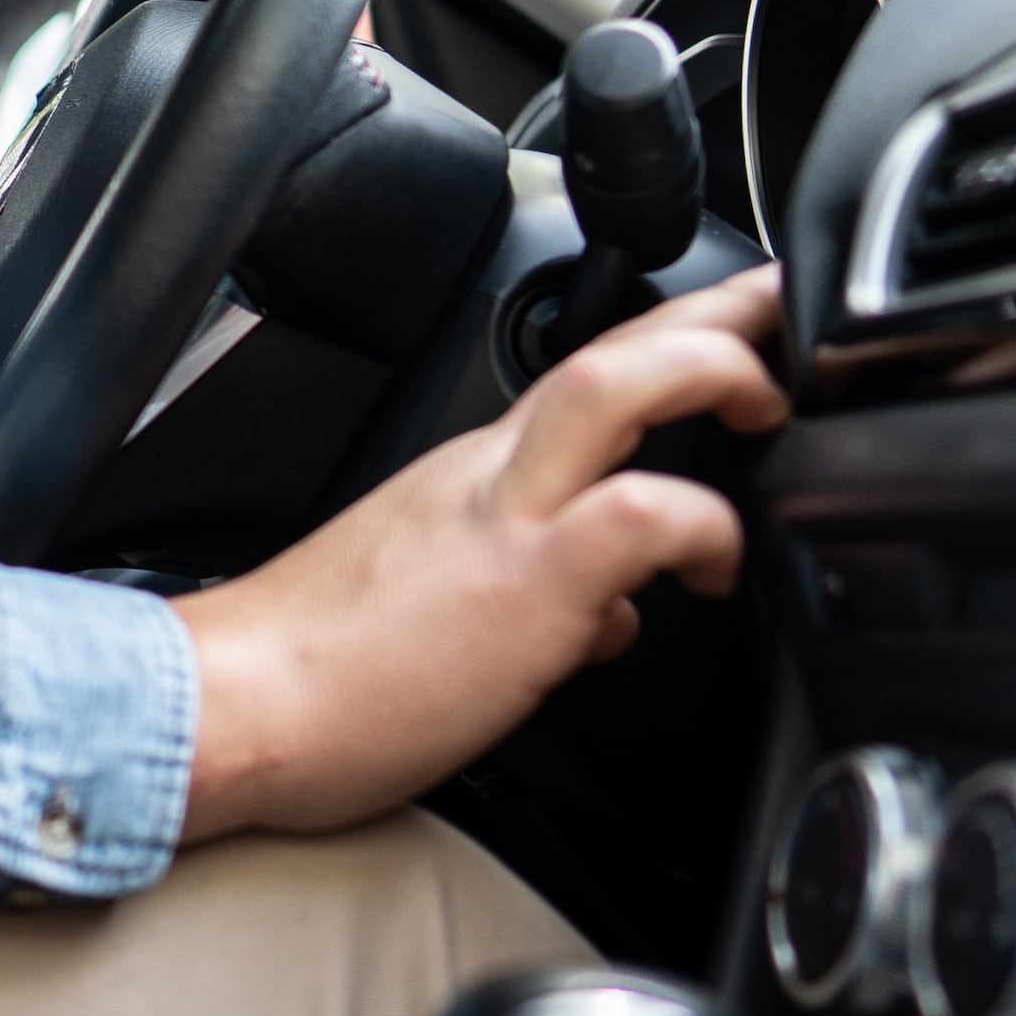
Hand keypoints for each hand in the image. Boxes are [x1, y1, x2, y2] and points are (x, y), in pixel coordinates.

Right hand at [168, 266, 785, 842]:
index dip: (674, 343)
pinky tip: (716, 566)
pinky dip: (697, 523)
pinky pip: (636, 514)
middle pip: (614, 348)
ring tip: (769, 402)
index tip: (738, 337)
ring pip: (619, 388)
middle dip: (717, 315)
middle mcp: (490, 473)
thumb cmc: (318, 679)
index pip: (587, 377)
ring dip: (710, 371)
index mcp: (473, 478)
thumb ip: (546, 599)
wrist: (229, 706)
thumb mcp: (448, 617)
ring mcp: (506, 517)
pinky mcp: (524, 580)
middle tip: (786, 309)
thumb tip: (613, 619)